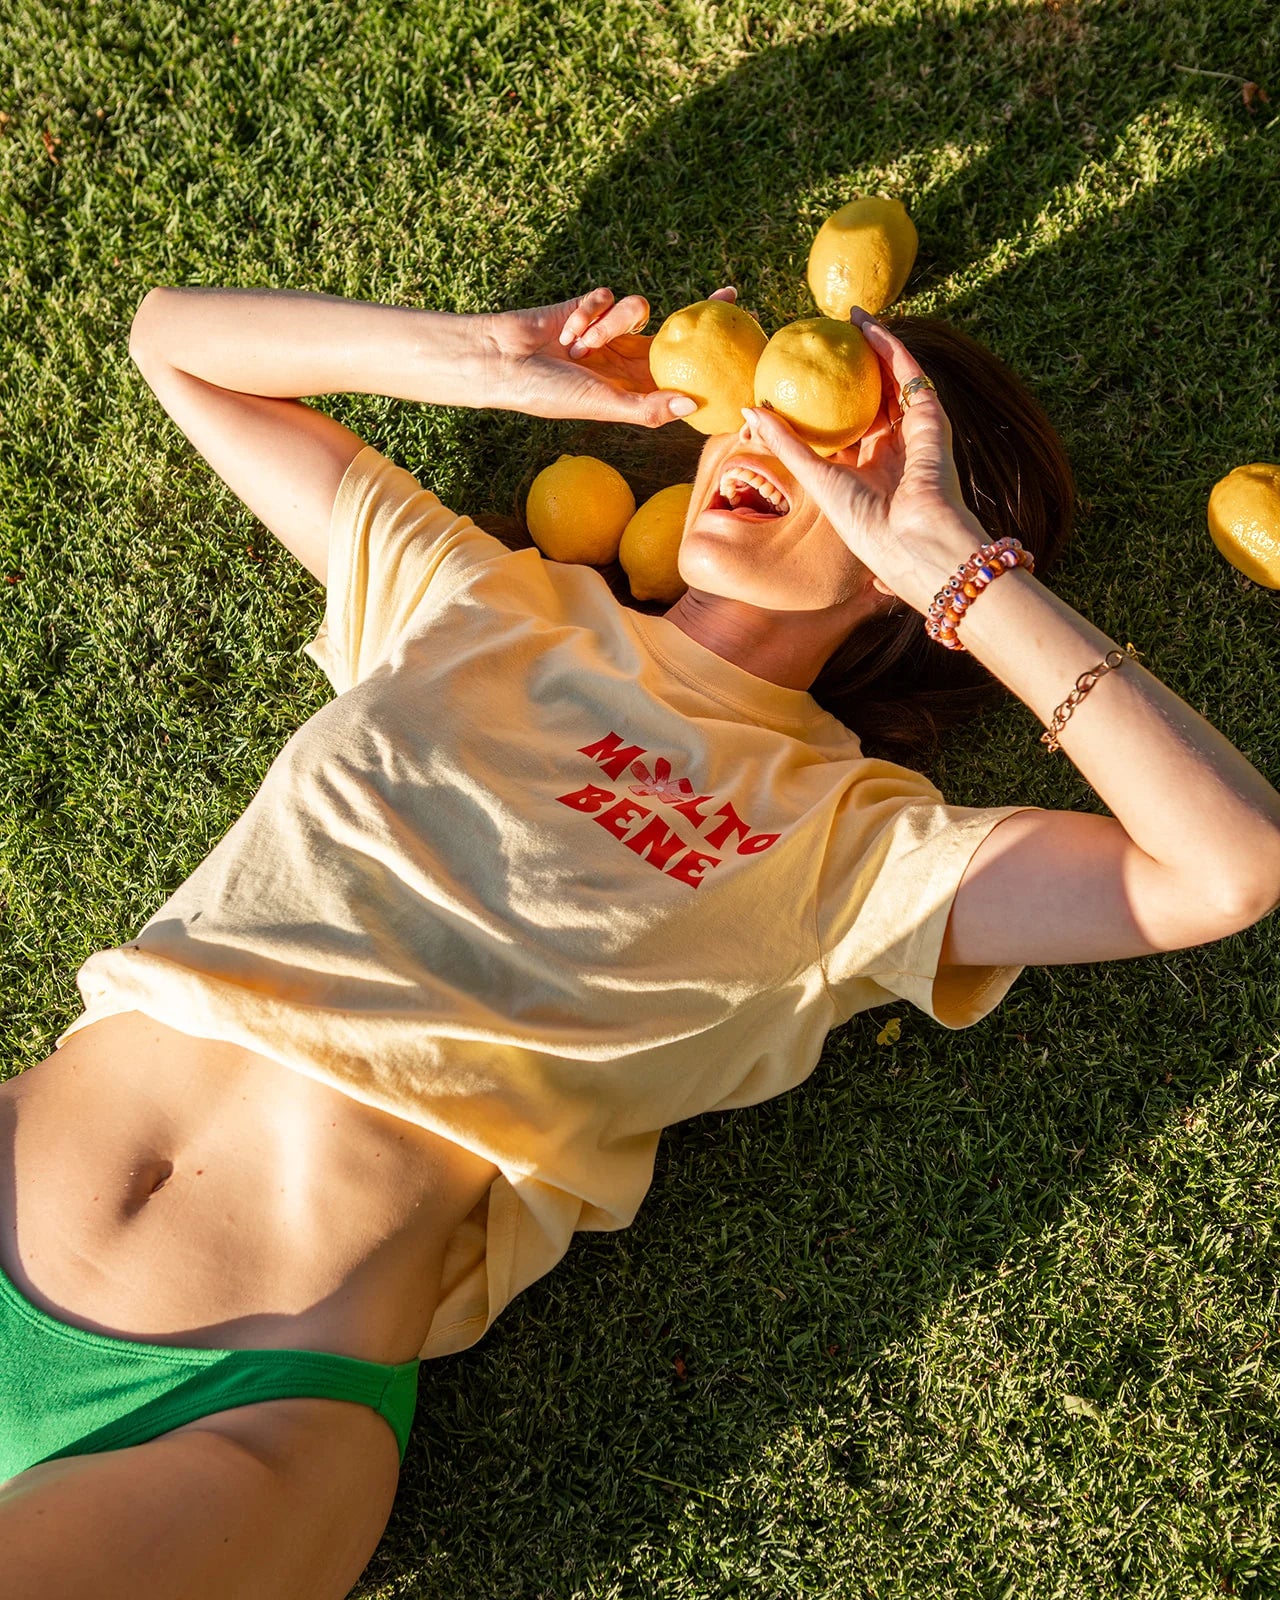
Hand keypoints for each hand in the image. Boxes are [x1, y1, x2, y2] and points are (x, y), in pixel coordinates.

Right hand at [481, 285, 738, 427]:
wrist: (504, 360)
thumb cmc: (550, 394)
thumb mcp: (604, 405)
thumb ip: (648, 408)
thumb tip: (692, 406)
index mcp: (632, 386)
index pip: (681, 370)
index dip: (708, 357)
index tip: (740, 344)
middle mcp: (625, 357)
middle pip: (672, 331)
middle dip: (699, 311)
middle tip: (729, 296)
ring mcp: (608, 329)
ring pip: (635, 310)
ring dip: (608, 326)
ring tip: (578, 345)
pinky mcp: (589, 305)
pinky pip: (607, 296)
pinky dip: (586, 312)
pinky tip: (566, 328)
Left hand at [741, 310, 986, 614]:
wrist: (910, 538)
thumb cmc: (862, 520)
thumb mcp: (815, 476)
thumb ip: (785, 442)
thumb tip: (749, 409)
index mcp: (870, 464)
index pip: (850, 422)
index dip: (831, 397)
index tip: (807, 372)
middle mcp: (895, 445)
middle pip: (875, 395)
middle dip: (856, 364)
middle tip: (831, 335)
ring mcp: (915, 430)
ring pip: (894, 378)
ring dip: (876, 346)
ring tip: (850, 318)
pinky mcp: (931, 418)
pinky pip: (910, 373)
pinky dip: (892, 348)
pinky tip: (869, 327)